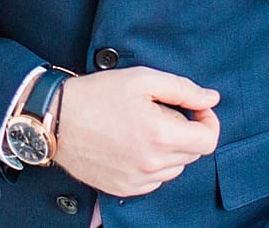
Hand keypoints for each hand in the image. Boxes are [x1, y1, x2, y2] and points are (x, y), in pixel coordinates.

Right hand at [53, 67, 220, 196]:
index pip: (209, 140)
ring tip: (145, 127)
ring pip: (174, 168)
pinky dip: (152, 163)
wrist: (57, 120)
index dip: (207, 120)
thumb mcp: (143, 79)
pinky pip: (154, 180)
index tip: (194, 108)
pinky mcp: (123, 188)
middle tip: (163, 111)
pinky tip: (134, 144)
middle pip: (193, 154)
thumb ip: (184, 89)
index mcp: (162, 136)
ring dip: (170, 149)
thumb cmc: (99, 95)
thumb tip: (212, 99)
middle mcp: (152, 164)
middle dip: (186, 131)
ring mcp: (138, 180)